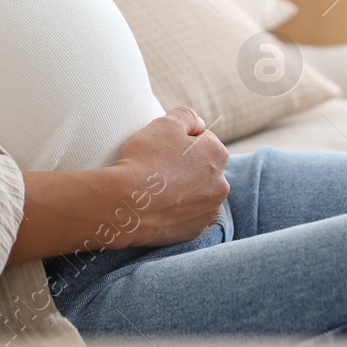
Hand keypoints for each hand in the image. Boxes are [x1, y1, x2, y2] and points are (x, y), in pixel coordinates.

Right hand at [107, 106, 229, 249]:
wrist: (124, 203)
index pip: (203, 140)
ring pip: (197, 193)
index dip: (181, 141)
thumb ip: (188, 116)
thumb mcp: (165, 123)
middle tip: (159, 167)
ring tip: (157, 188)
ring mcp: (208, 210)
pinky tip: (159, 206)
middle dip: (187, 166)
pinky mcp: (195, 231)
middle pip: (203, 168)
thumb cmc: (144, 159)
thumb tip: (198, 125)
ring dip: (184, 189)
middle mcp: (221, 184)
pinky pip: (188, 215)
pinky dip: (177, 210)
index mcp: (218, 155)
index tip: (163, 148)